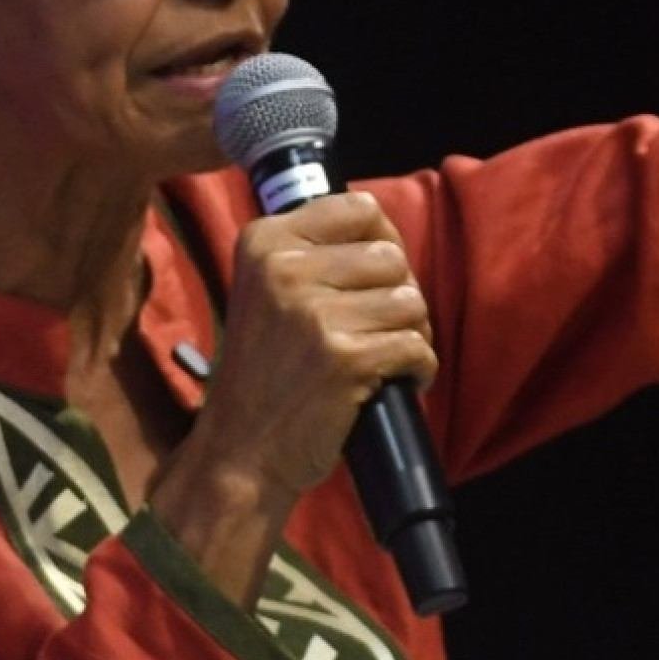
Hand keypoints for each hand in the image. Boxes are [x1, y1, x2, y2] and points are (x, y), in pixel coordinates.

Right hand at [193, 192, 435, 503]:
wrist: (239, 451)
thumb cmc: (263, 373)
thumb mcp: (265, 292)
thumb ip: (312, 256)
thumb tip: (387, 239)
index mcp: (264, 241)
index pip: (359, 208)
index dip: (383, 243)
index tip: (375, 279)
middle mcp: (284, 268)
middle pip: (391, 257)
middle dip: (399, 294)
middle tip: (380, 329)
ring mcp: (313, 313)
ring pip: (410, 301)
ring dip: (412, 333)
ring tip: (385, 358)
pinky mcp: (344, 358)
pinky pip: (416, 346)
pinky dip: (419, 368)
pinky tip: (397, 382)